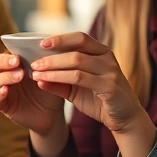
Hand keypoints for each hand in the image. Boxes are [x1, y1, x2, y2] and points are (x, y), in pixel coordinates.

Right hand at [0, 52, 67, 135]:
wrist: (52, 112)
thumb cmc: (51, 87)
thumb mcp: (51, 72)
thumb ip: (46, 60)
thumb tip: (47, 45)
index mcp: (15, 63)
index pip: (5, 51)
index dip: (10, 50)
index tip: (20, 51)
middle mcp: (6, 74)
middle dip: (3, 61)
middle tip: (17, 61)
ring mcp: (4, 90)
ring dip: (4, 77)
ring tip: (19, 76)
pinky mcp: (4, 106)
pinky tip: (6, 90)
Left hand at [27, 32, 146, 134]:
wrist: (123, 118)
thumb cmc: (100, 100)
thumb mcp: (76, 90)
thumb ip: (59, 82)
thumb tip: (36, 77)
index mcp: (101, 52)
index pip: (80, 38)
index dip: (61, 38)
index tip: (41, 43)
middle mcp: (107, 58)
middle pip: (77, 48)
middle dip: (53, 54)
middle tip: (33, 61)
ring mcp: (110, 71)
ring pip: (77, 62)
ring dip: (53, 66)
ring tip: (36, 72)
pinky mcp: (109, 86)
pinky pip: (80, 78)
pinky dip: (60, 78)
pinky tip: (45, 81)